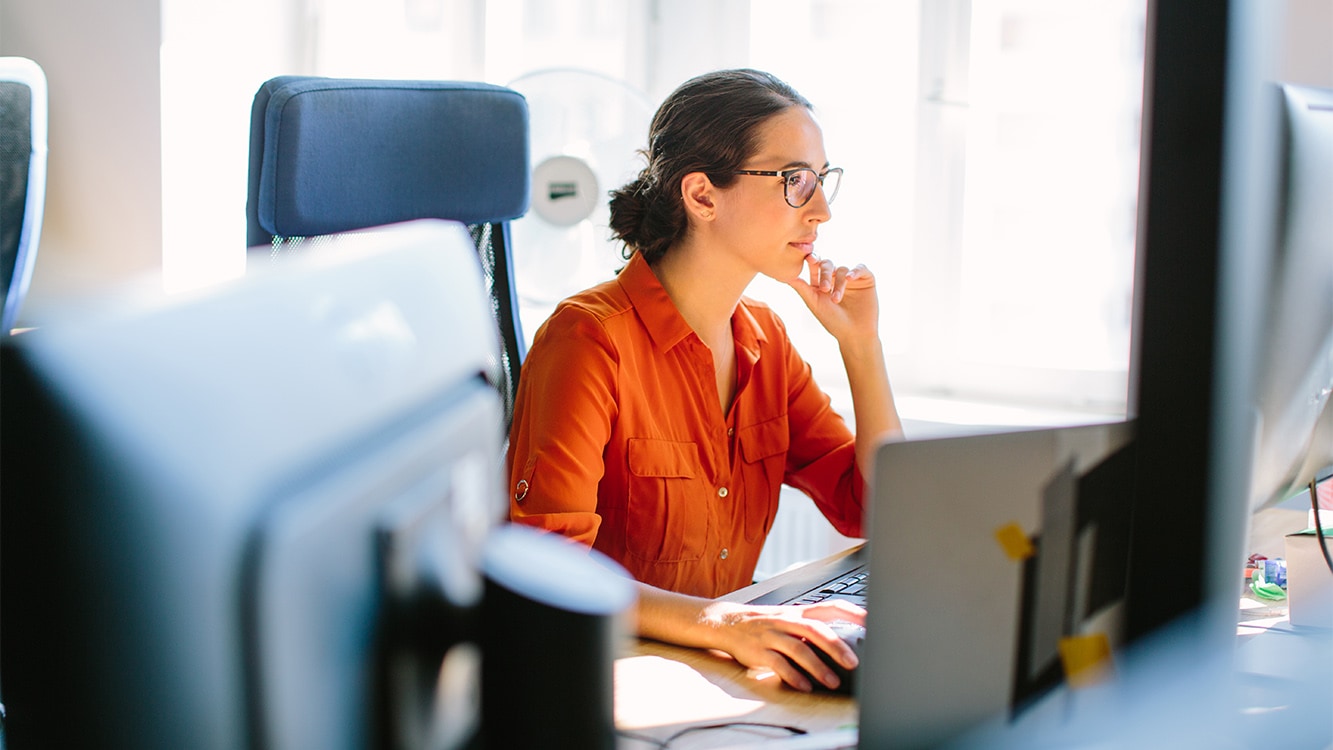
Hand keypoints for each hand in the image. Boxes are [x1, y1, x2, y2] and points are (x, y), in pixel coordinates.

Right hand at [700, 599, 864, 691]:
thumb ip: (812, 629)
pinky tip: (804, 686)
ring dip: (817, 666)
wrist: (726, 623)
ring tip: (832, 682)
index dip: (851, 612)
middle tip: (853, 663)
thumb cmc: (765, 624)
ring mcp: (771, 636)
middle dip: (836, 647)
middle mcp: (786, 621)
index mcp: (797, 612)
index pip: (829, 607)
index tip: (871, 622)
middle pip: (815, 629)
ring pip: (798, 648)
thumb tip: (844, 643)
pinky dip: (792, 675)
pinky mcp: (758, 652)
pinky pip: (777, 664)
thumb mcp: (789, 620)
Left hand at [787, 254, 878, 346]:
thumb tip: (784, 275)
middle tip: (824, 288)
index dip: (812, 259)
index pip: (815, 266)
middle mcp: (836, 277)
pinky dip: (855, 271)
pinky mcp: (866, 279)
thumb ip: (802, 288)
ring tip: (836, 299)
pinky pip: (861, 268)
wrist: (855, 334)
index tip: (809, 258)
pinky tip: (849, 278)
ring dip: (838, 283)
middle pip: (828, 264)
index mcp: (821, 282)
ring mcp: (851, 278)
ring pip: (842, 269)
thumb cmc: (833, 322)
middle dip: (825, 273)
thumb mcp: (815, 303)